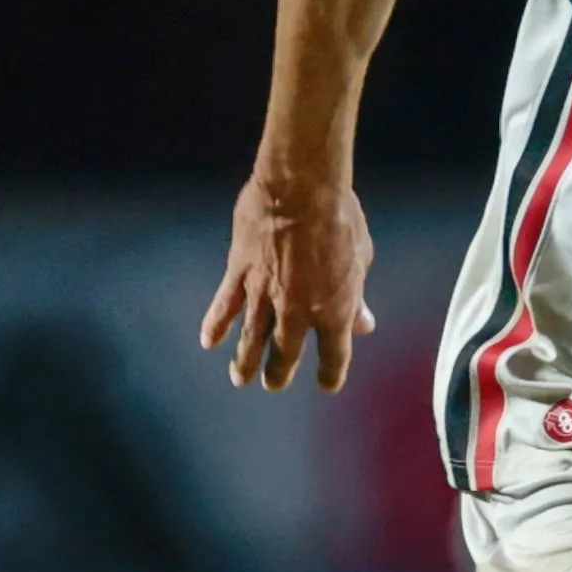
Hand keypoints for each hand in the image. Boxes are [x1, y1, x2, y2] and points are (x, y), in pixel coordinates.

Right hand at [200, 174, 376, 390]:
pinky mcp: (239, 273)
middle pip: (286, 354)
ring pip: (251, 340)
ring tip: (239, 378)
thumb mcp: (361, 260)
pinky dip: (215, 326)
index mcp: (334, 310)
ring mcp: (264, 294)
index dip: (330, 375)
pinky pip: (224, 307)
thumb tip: (363, 325)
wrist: (302, 187)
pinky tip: (208, 342)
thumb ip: (356, 298)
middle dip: (279, 373)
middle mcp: (297, 311)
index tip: (326, 384)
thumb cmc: (341, 218)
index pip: (334, 357)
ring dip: (244, 362)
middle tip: (273, 385)